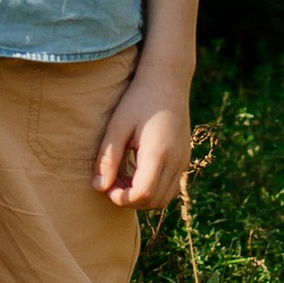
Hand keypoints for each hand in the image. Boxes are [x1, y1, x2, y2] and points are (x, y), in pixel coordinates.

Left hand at [94, 56, 192, 207]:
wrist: (168, 81)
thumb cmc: (138, 100)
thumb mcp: (117, 126)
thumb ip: (107, 158)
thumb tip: (98, 187)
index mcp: (159, 154)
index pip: (142, 194)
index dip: (121, 197)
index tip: (105, 185)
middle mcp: (176, 162)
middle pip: (154, 201)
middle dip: (130, 199)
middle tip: (110, 181)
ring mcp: (183, 161)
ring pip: (165, 198)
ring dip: (142, 197)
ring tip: (121, 176)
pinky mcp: (184, 159)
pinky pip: (171, 186)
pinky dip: (153, 189)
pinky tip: (135, 171)